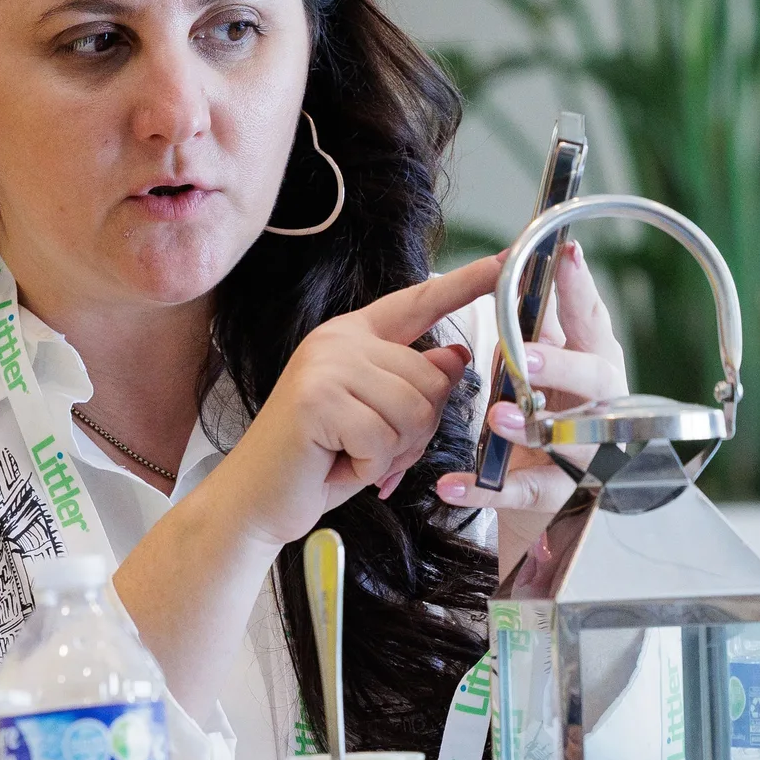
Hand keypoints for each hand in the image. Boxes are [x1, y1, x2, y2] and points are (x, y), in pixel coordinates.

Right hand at [208, 256, 496, 549]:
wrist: (256, 499)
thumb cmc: (318, 462)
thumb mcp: (379, 421)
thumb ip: (415, 387)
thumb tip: (457, 357)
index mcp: (354, 336)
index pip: (418, 302)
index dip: (464, 283)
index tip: (504, 261)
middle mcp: (338, 340)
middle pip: (431, 380)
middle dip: (416, 432)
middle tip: (370, 450)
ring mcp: (325, 366)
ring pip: (414, 412)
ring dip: (393, 453)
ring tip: (351, 456)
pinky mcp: (316, 399)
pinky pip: (383, 439)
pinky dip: (369, 467)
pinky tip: (337, 465)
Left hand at [434, 241, 626, 511]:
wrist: (548, 501)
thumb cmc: (546, 418)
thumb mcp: (543, 367)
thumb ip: (536, 328)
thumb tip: (511, 269)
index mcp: (595, 366)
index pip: (593, 323)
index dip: (583, 290)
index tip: (567, 255)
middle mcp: (602, 408)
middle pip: (598, 380)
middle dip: (563, 365)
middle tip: (525, 357)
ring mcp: (586, 456)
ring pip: (572, 440)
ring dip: (533, 426)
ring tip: (498, 417)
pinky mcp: (557, 496)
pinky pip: (523, 491)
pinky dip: (485, 488)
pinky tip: (449, 483)